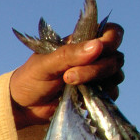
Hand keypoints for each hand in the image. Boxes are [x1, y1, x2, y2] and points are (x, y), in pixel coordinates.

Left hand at [9, 21, 124, 126]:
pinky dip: (100, 95)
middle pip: (115, 57)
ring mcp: (96, 76)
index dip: (111, 39)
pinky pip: (112, 93)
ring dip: (97, 82)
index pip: (110, 33)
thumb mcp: (44, 65)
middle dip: (96, 68)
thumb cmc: (30, 79)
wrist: (23, 106)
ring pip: (116, 75)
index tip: (99, 49)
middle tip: (68, 76)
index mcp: (81, 43)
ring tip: (70, 86)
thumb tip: (98, 45)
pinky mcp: (96, 93)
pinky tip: (80, 97)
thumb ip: (68, 55)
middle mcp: (93, 57)